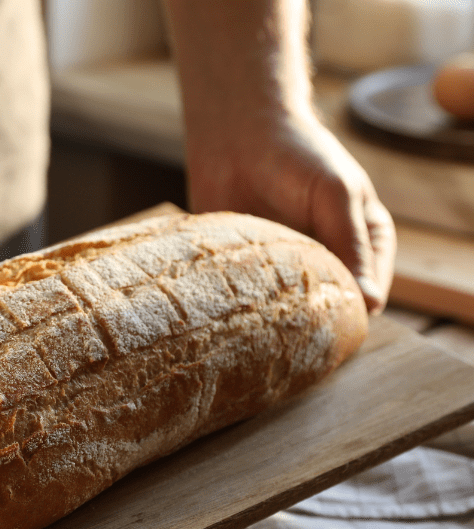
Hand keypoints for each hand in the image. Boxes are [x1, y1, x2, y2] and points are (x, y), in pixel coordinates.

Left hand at [184, 110, 395, 312]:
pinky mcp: (248, 269)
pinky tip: (234, 299)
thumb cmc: (297, 154)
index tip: (326, 320)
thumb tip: (371, 305)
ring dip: (273, 313)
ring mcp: (285, 269)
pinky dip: (243, 302)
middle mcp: (327, 262)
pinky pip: (249, 297)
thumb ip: (351, 246)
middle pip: (326, 309)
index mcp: (363, 245)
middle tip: (287, 318)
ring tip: (260, 307)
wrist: (237, 132)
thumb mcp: (336, 194)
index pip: (368, 296)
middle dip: (309, 318)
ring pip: (286, 310)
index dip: (349, 311)